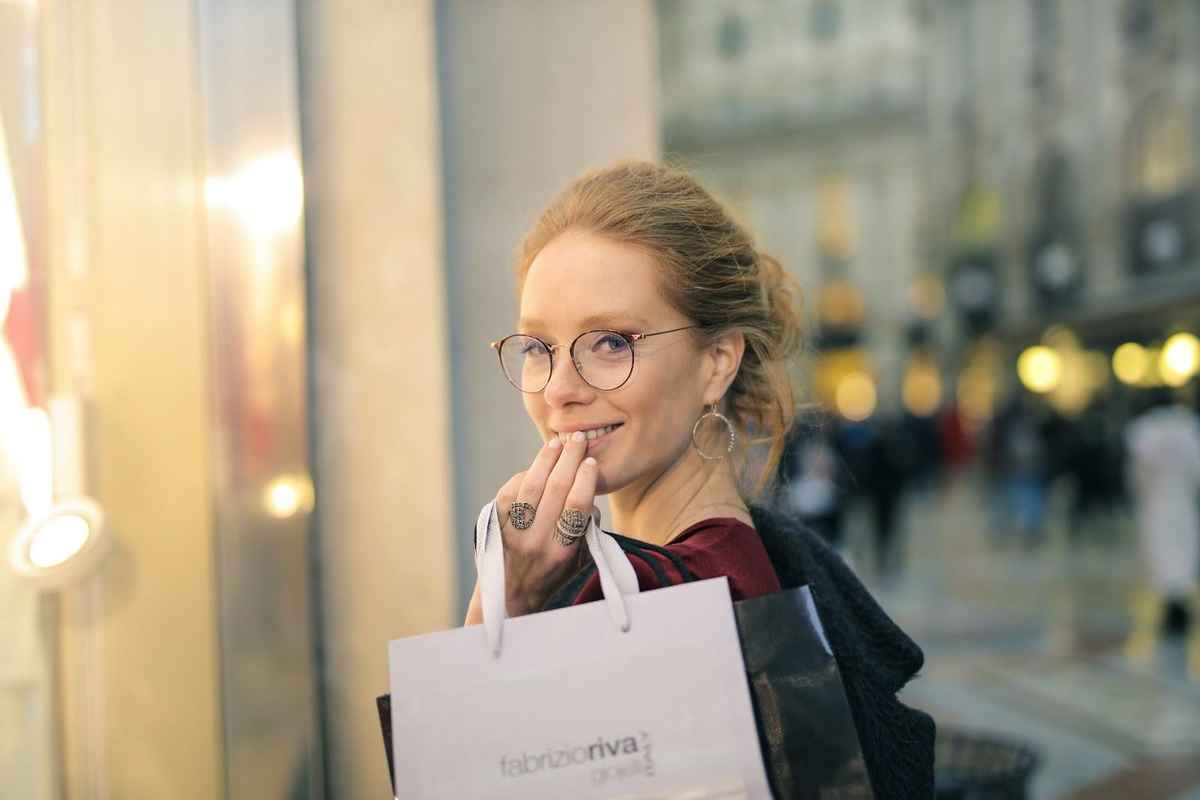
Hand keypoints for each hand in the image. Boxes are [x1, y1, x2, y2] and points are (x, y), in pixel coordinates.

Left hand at [468, 431, 598, 620]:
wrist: (509, 598)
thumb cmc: (552, 577)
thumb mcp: (578, 562)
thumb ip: (587, 531)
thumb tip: (590, 497)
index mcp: (561, 551)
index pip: (576, 506)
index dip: (585, 480)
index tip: (592, 462)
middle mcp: (536, 541)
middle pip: (555, 489)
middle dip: (569, 459)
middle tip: (578, 439)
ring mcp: (513, 532)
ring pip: (531, 485)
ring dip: (546, 460)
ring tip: (558, 443)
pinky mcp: (495, 525)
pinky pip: (511, 491)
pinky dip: (525, 475)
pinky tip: (537, 464)